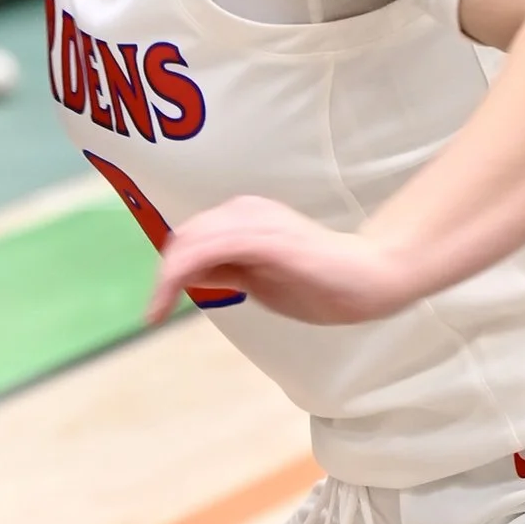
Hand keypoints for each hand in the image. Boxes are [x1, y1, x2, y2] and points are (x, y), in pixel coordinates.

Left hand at [148, 194, 415, 325]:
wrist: (370, 276)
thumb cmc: (324, 281)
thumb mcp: (260, 278)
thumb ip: (227, 271)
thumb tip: (190, 276)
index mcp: (245, 217)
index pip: (192, 237)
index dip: (170, 269)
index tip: (158, 306)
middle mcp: (245, 211)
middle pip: (184, 237)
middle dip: (163, 275)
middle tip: (154, 312)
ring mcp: (254, 222)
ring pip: (189, 243)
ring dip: (165, 279)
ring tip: (156, 312)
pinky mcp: (262, 238)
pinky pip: (205, 252)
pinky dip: (177, 277)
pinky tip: (169, 304)